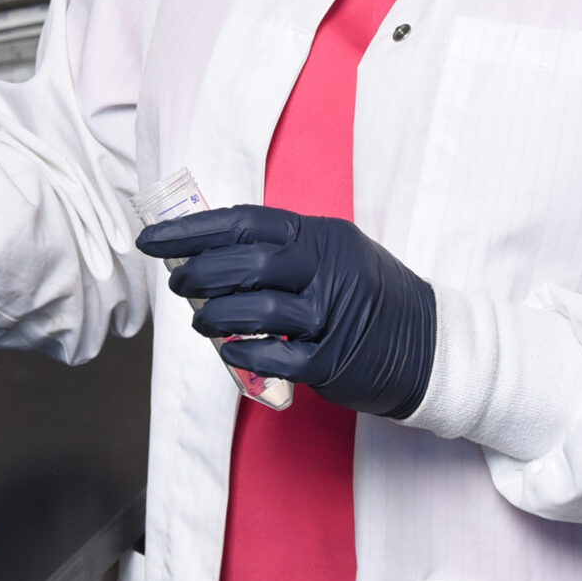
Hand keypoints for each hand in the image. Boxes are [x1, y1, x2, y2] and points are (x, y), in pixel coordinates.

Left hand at [137, 206, 436, 418]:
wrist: (430, 345)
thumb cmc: (368, 297)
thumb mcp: (333, 254)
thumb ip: (281, 251)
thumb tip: (207, 254)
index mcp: (321, 235)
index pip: (244, 221)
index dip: (191, 230)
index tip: (151, 240)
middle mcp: (328, 268)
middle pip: (248, 261)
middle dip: (199, 274)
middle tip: (178, 284)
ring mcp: (332, 314)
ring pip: (257, 309)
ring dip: (215, 316)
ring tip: (200, 322)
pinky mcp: (334, 359)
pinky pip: (276, 356)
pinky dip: (244, 353)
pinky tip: (228, 350)